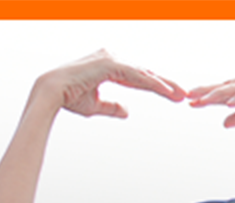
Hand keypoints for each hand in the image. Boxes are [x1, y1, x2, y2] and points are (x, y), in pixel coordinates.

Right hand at [38, 49, 184, 117]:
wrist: (51, 94)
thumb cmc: (69, 98)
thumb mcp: (95, 105)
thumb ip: (112, 107)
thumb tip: (128, 111)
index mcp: (108, 66)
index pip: (138, 77)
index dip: (155, 86)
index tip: (172, 95)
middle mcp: (111, 58)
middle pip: (144, 73)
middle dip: (165, 85)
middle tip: (183, 94)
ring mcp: (110, 59)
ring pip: (143, 74)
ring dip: (163, 85)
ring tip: (180, 94)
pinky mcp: (109, 64)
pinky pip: (135, 75)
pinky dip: (151, 83)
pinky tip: (165, 91)